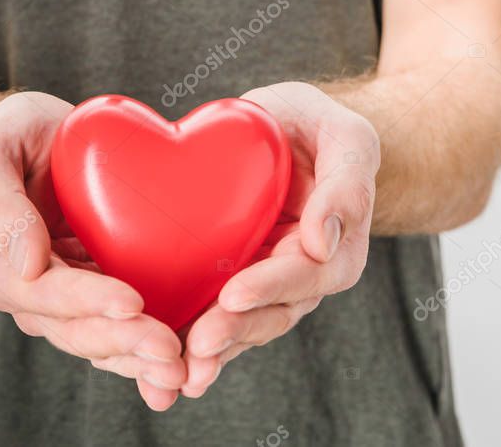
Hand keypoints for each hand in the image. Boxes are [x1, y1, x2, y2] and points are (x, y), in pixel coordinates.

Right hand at [0, 92, 186, 409]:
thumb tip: (24, 263)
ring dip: (141, 360)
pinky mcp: (103, 296)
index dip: (87, 301)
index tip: (132, 301)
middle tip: (170, 350)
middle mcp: (32, 296)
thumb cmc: (14, 136)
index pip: (44, 294)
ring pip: (104, 341)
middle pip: (78, 329)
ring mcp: (69, 302)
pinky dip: (150, 355)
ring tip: (182, 371)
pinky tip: (185, 371)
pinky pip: (125, 331)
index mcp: (1, 267)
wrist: (45, 139)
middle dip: (124, 342)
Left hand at [179, 82, 379, 397]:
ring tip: (173, 373)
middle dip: (233, 331)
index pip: (304, 275)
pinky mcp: (224, 276)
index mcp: (334, 248)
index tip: (233, 295)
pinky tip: (154, 365)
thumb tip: (322, 243)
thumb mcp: (345, 136)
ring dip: (208, 351)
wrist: (284, 127)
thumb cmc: (318, 125)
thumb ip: (345, 184)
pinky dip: (183, 337)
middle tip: (197, 346)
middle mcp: (298, 275)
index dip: (269, 287)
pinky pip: (207, 311)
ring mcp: (260, 280)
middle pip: (269, 313)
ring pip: (237, 324)